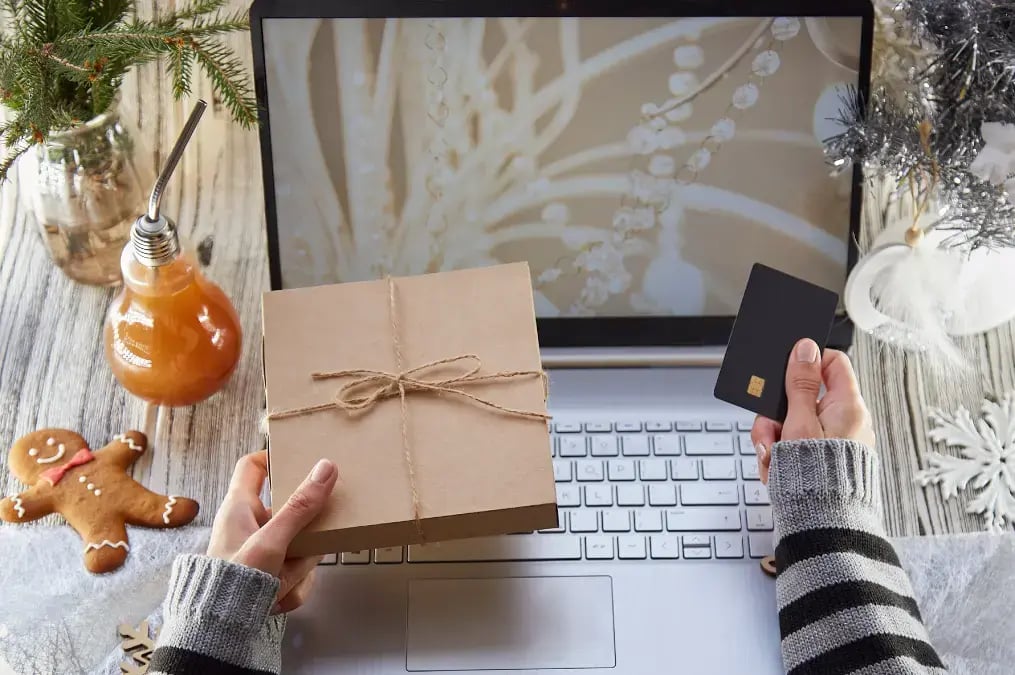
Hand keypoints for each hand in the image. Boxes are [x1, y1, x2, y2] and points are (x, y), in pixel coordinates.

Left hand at [207, 451, 337, 612]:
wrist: (218, 631)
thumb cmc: (232, 582)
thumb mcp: (271, 541)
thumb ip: (300, 507)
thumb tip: (326, 467)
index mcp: (239, 507)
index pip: (253, 466)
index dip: (274, 457)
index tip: (303, 460)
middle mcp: (250, 526)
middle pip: (292, 513)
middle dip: (304, 536)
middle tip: (308, 541)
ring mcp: (262, 552)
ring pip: (300, 546)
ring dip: (297, 568)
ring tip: (280, 580)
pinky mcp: (270, 576)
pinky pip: (298, 573)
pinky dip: (293, 587)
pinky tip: (278, 597)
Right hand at [751, 338, 875, 483]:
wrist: (821, 522)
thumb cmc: (817, 476)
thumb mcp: (800, 422)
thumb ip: (800, 383)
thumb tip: (806, 348)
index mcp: (848, 405)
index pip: (833, 362)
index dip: (807, 360)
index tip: (783, 369)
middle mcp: (845, 420)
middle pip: (802, 397)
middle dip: (777, 414)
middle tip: (769, 431)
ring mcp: (834, 440)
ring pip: (793, 423)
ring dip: (774, 438)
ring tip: (771, 458)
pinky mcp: (822, 458)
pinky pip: (796, 445)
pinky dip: (781, 455)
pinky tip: (776, 469)